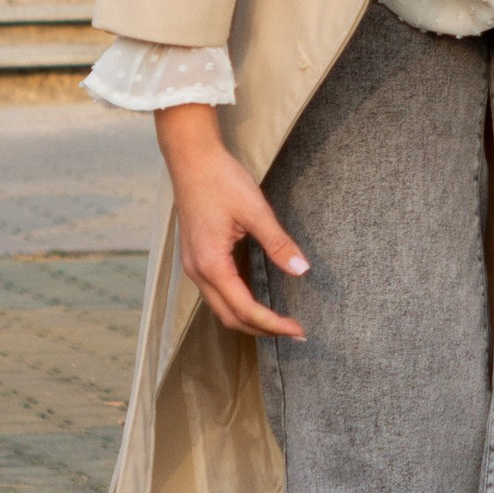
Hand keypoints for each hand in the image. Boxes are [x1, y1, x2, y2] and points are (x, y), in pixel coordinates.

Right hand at [155, 102, 304, 341]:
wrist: (191, 160)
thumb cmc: (221, 180)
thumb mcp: (255, 211)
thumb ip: (278, 243)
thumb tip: (302, 271)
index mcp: (211, 265)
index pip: (245, 309)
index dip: (273, 324)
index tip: (298, 330)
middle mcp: (198, 272)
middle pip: (230, 317)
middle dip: (262, 329)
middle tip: (294, 332)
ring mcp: (193, 266)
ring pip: (220, 308)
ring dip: (248, 319)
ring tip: (278, 322)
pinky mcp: (195, 257)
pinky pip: (216, 292)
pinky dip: (236, 304)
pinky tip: (255, 299)